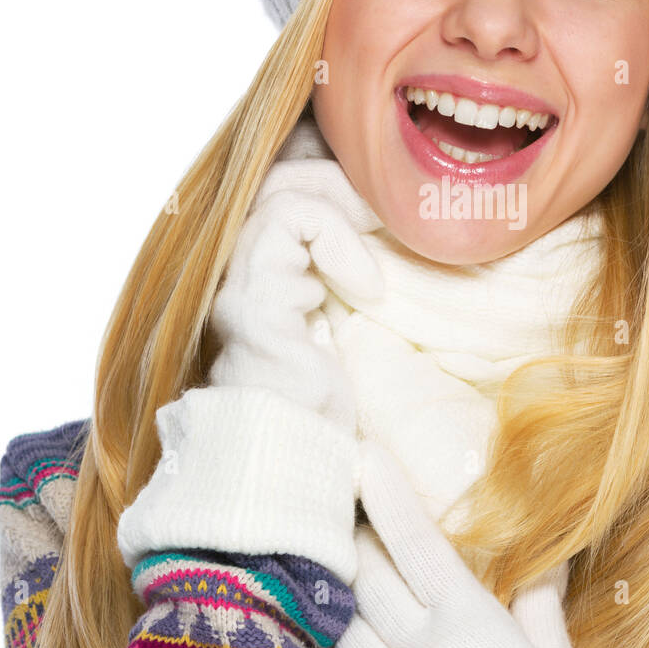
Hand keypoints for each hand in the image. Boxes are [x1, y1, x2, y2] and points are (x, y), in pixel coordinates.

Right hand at [116, 156, 381, 581]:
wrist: (298, 467)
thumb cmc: (326, 412)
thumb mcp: (351, 334)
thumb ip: (353, 288)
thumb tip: (403, 253)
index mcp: (269, 280)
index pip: (287, 198)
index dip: (334, 187)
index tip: (387, 206)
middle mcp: (246, 276)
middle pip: (280, 182)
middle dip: (341, 180)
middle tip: (391, 206)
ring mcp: (245, 285)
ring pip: (282, 193)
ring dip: (343, 202)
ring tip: (382, 230)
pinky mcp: (255, 299)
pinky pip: (290, 223)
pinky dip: (337, 238)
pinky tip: (367, 285)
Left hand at [323, 441, 648, 647]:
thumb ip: (539, 614)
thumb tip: (548, 564)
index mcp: (472, 621)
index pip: (417, 543)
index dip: (388, 497)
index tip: (363, 458)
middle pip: (369, 577)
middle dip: (353, 542)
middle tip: (340, 518)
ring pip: (344, 625)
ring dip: (338, 600)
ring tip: (330, 579)